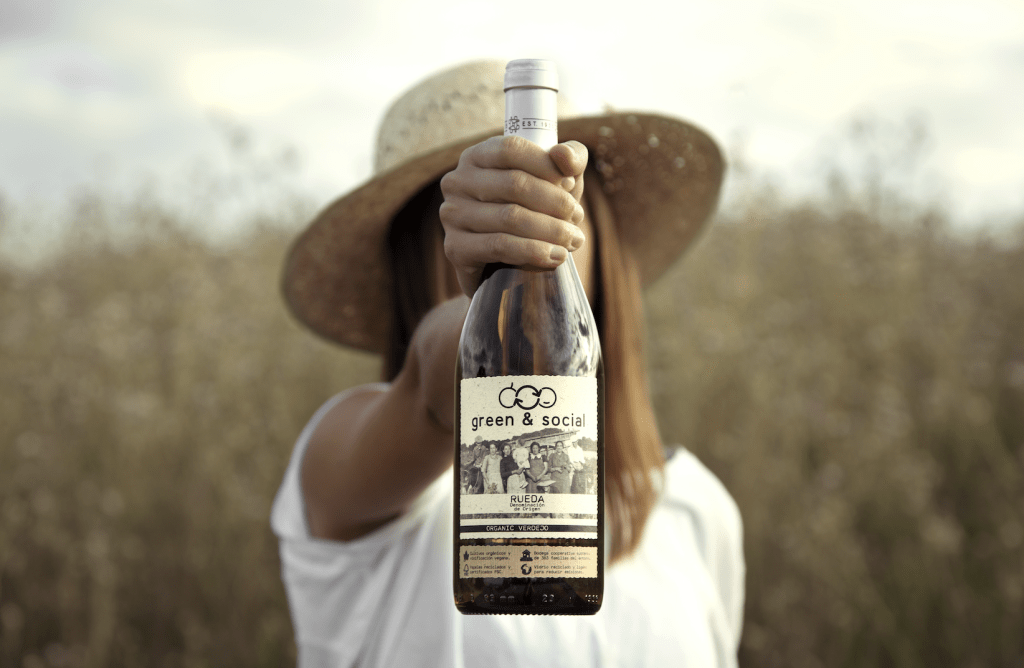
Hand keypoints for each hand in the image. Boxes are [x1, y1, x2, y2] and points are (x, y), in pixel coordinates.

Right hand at [439, 137, 587, 295]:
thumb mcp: (557, 180)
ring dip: (551, 230)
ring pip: (510, 217)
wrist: (510, 261)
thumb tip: (563, 155)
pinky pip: (499, 246)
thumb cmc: (536, 209)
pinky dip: (534, 251)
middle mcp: (457, 181)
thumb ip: (570, 159)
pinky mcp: (455, 247)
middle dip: (555, 202)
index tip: (571, 184)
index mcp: (477, 156)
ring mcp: (452, 215)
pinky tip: (556, 256)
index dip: (546, 165)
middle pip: (514, 184)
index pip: (511, 148)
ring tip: (574, 240)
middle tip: (577, 217)